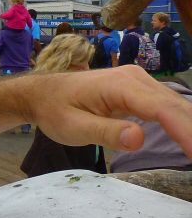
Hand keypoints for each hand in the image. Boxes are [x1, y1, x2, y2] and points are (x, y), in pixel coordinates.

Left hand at [21, 66, 191, 152]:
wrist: (41, 94)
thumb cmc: (54, 110)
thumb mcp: (72, 127)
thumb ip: (105, 133)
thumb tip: (138, 139)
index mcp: (120, 85)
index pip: (163, 110)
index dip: (186, 132)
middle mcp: (135, 78)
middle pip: (176, 107)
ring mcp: (139, 82)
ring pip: (175, 106)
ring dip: (190, 127)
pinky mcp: (139, 91)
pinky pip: (167, 107)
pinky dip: (182, 123)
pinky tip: (189, 140)